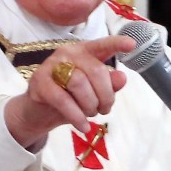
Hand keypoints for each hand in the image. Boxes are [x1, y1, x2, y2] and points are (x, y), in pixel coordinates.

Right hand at [4, 35, 135, 148]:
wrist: (38, 112)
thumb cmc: (69, 98)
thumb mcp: (93, 93)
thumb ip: (108, 84)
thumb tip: (122, 77)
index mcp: (84, 52)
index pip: (101, 45)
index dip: (116, 43)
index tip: (131, 44)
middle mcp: (67, 54)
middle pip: (96, 70)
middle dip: (106, 95)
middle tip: (105, 110)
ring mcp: (51, 66)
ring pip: (79, 83)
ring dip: (90, 105)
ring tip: (90, 115)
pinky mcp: (40, 82)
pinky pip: (63, 100)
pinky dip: (76, 116)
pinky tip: (83, 126)